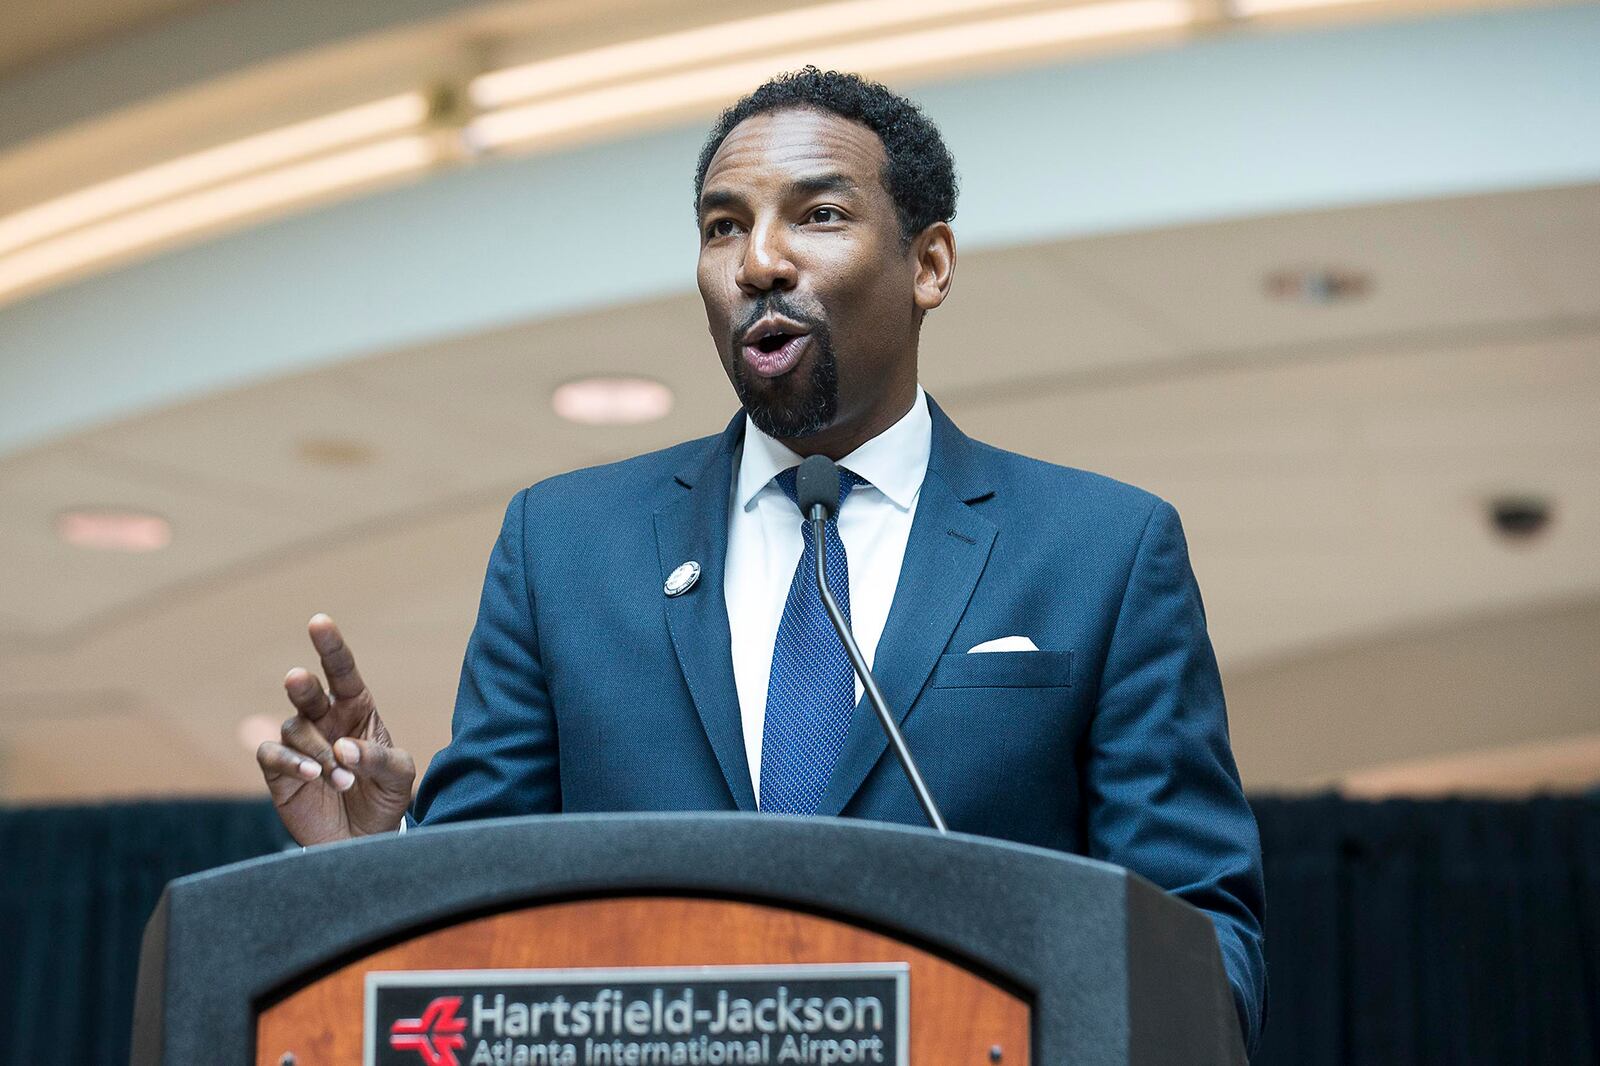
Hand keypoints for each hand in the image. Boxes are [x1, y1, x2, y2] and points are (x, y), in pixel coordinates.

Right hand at [256, 614, 415, 843]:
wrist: (365, 841)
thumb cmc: (385, 797)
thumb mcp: (399, 776)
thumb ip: (378, 758)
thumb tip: (345, 747)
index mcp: (356, 709)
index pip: (342, 671)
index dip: (330, 646)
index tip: (319, 621)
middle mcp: (325, 720)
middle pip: (307, 692)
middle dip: (302, 684)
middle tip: (298, 679)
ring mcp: (301, 744)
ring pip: (294, 728)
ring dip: (319, 752)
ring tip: (344, 779)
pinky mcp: (279, 771)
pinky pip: (271, 754)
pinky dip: (291, 761)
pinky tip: (313, 774)